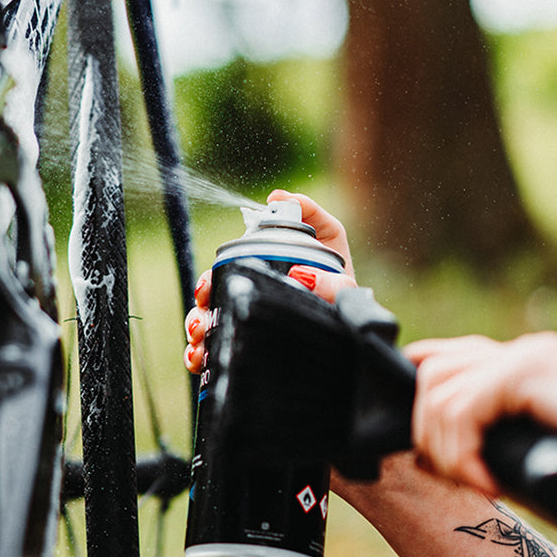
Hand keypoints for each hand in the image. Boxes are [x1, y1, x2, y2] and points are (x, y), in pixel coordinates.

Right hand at [183, 189, 356, 371]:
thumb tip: (277, 197)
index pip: (222, 278)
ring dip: (197, 333)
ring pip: (208, 330)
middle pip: (209, 306)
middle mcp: (249, 302)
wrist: (360, 332)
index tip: (206, 288)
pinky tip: (199, 359)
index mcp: (258, 278)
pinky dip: (200, 357)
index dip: (208, 280)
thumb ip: (311, 215)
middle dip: (198, 311)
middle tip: (202, 318)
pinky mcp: (253, 353)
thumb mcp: (331, 241)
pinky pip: (218, 358)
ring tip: (200, 340)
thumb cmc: (342, 282)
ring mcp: (250, 328)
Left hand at [406, 331, 556, 494]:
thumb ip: (477, 441)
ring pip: (439, 393)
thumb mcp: (520, 458)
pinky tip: (491, 485)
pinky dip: (463, 454)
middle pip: (431, 374)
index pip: (436, 359)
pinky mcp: (531, 370)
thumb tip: (417, 451)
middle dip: (430, 434)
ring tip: (480, 485)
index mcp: (519, 364)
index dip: (419, 409)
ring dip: (447, 451)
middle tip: (462, 480)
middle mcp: (522, 350)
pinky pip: (462, 408)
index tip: (436, 462)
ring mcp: (529, 355)